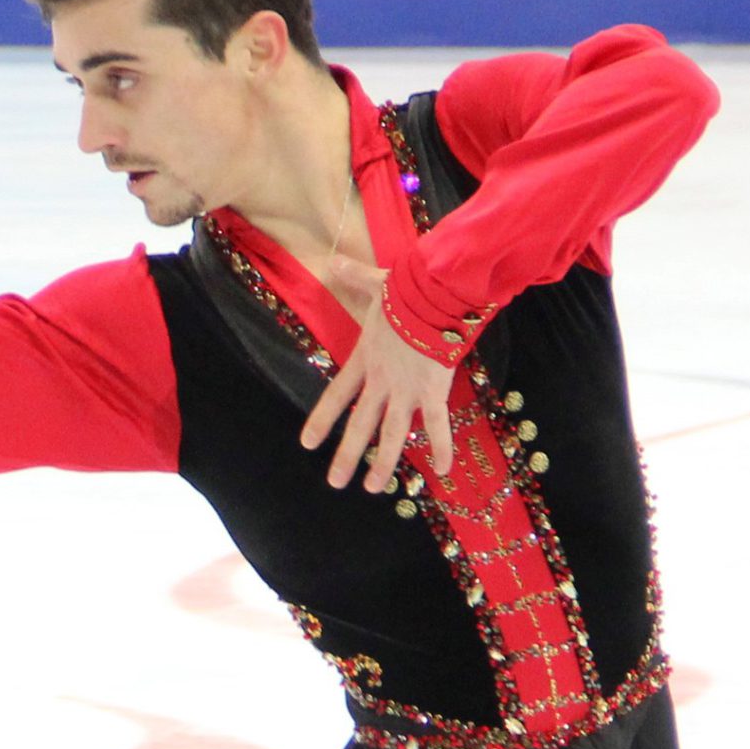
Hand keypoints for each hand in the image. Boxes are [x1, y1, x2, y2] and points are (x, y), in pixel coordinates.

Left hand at [300, 255, 455, 491]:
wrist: (435, 292)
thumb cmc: (407, 287)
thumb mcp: (375, 283)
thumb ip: (354, 276)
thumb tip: (333, 260)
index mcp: (365, 358)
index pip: (336, 395)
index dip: (322, 420)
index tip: (308, 444)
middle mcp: (381, 381)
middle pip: (361, 425)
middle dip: (347, 456)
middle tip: (336, 483)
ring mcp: (407, 389)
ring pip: (392, 435)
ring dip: (383, 464)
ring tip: (373, 488)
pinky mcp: (434, 390)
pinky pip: (438, 426)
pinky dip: (441, 447)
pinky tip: (442, 472)